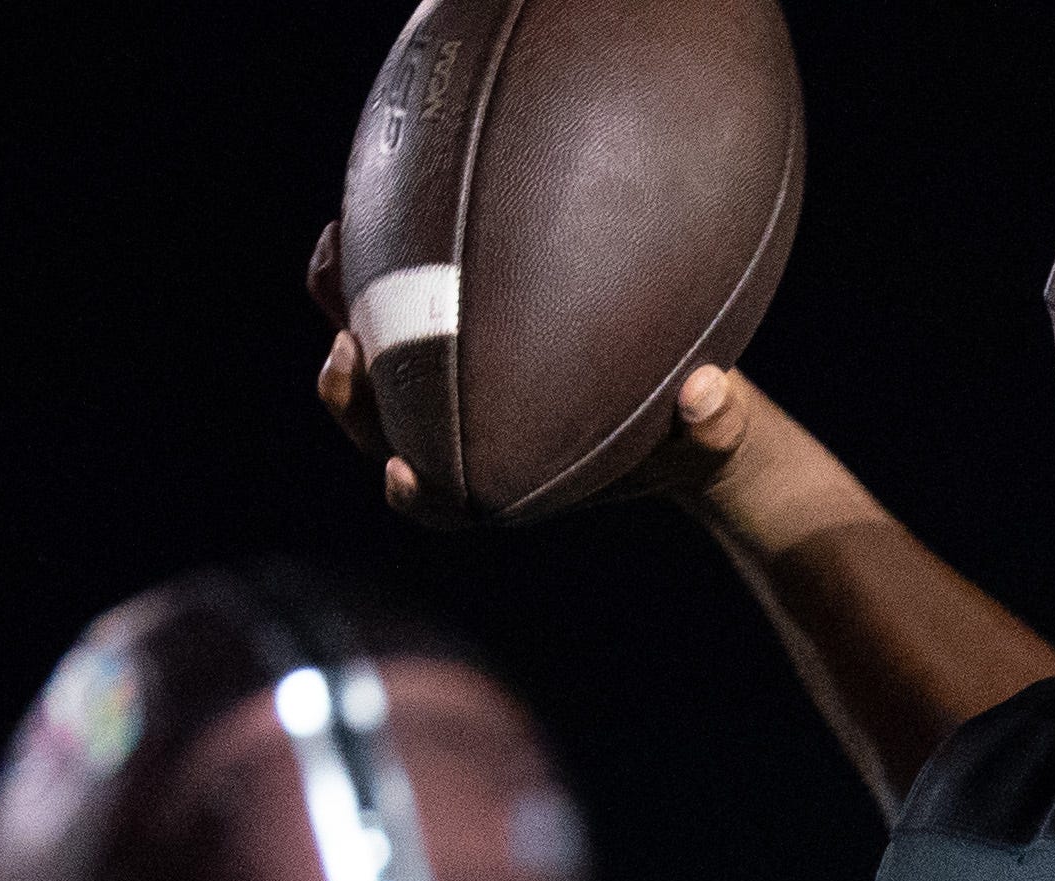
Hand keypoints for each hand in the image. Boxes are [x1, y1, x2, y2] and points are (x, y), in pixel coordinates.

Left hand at [308, 222, 798, 531]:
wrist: (678, 400)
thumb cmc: (689, 431)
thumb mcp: (717, 432)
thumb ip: (718, 420)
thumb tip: (705, 389)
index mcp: (504, 480)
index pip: (442, 504)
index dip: (414, 492)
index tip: (402, 471)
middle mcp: (461, 437)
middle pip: (379, 431)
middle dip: (349, 396)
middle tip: (346, 351)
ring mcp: (445, 383)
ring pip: (370, 358)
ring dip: (341, 309)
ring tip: (336, 248)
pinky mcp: (450, 324)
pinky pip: (394, 294)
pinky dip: (377, 260)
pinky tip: (384, 201)